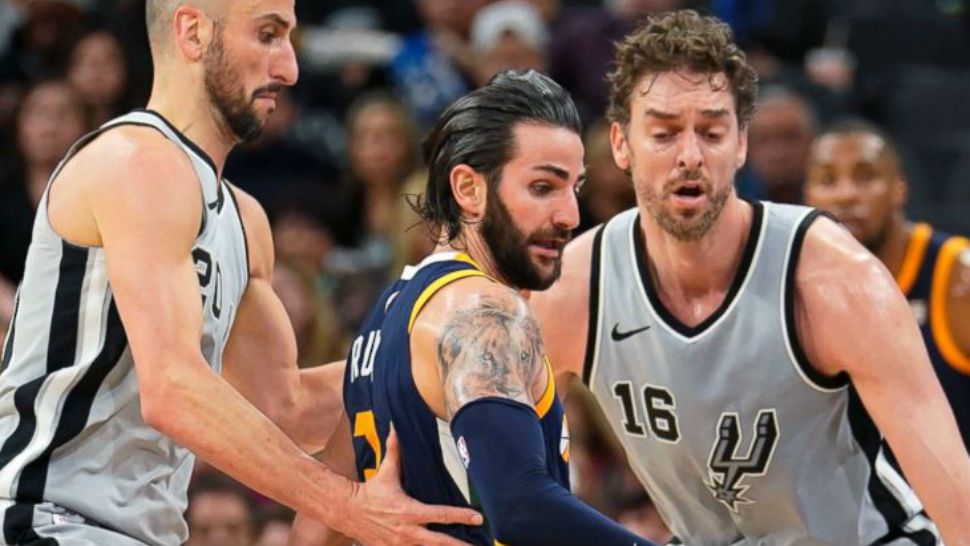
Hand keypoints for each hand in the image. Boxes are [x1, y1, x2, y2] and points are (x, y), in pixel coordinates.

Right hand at [331, 430, 483, 544]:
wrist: (346, 511)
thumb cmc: (370, 493)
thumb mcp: (385, 472)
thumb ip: (394, 451)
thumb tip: (396, 428)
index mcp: (409, 511)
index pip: (441, 515)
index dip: (461, 516)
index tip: (478, 518)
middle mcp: (407, 531)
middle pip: (439, 542)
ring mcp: (400, 544)